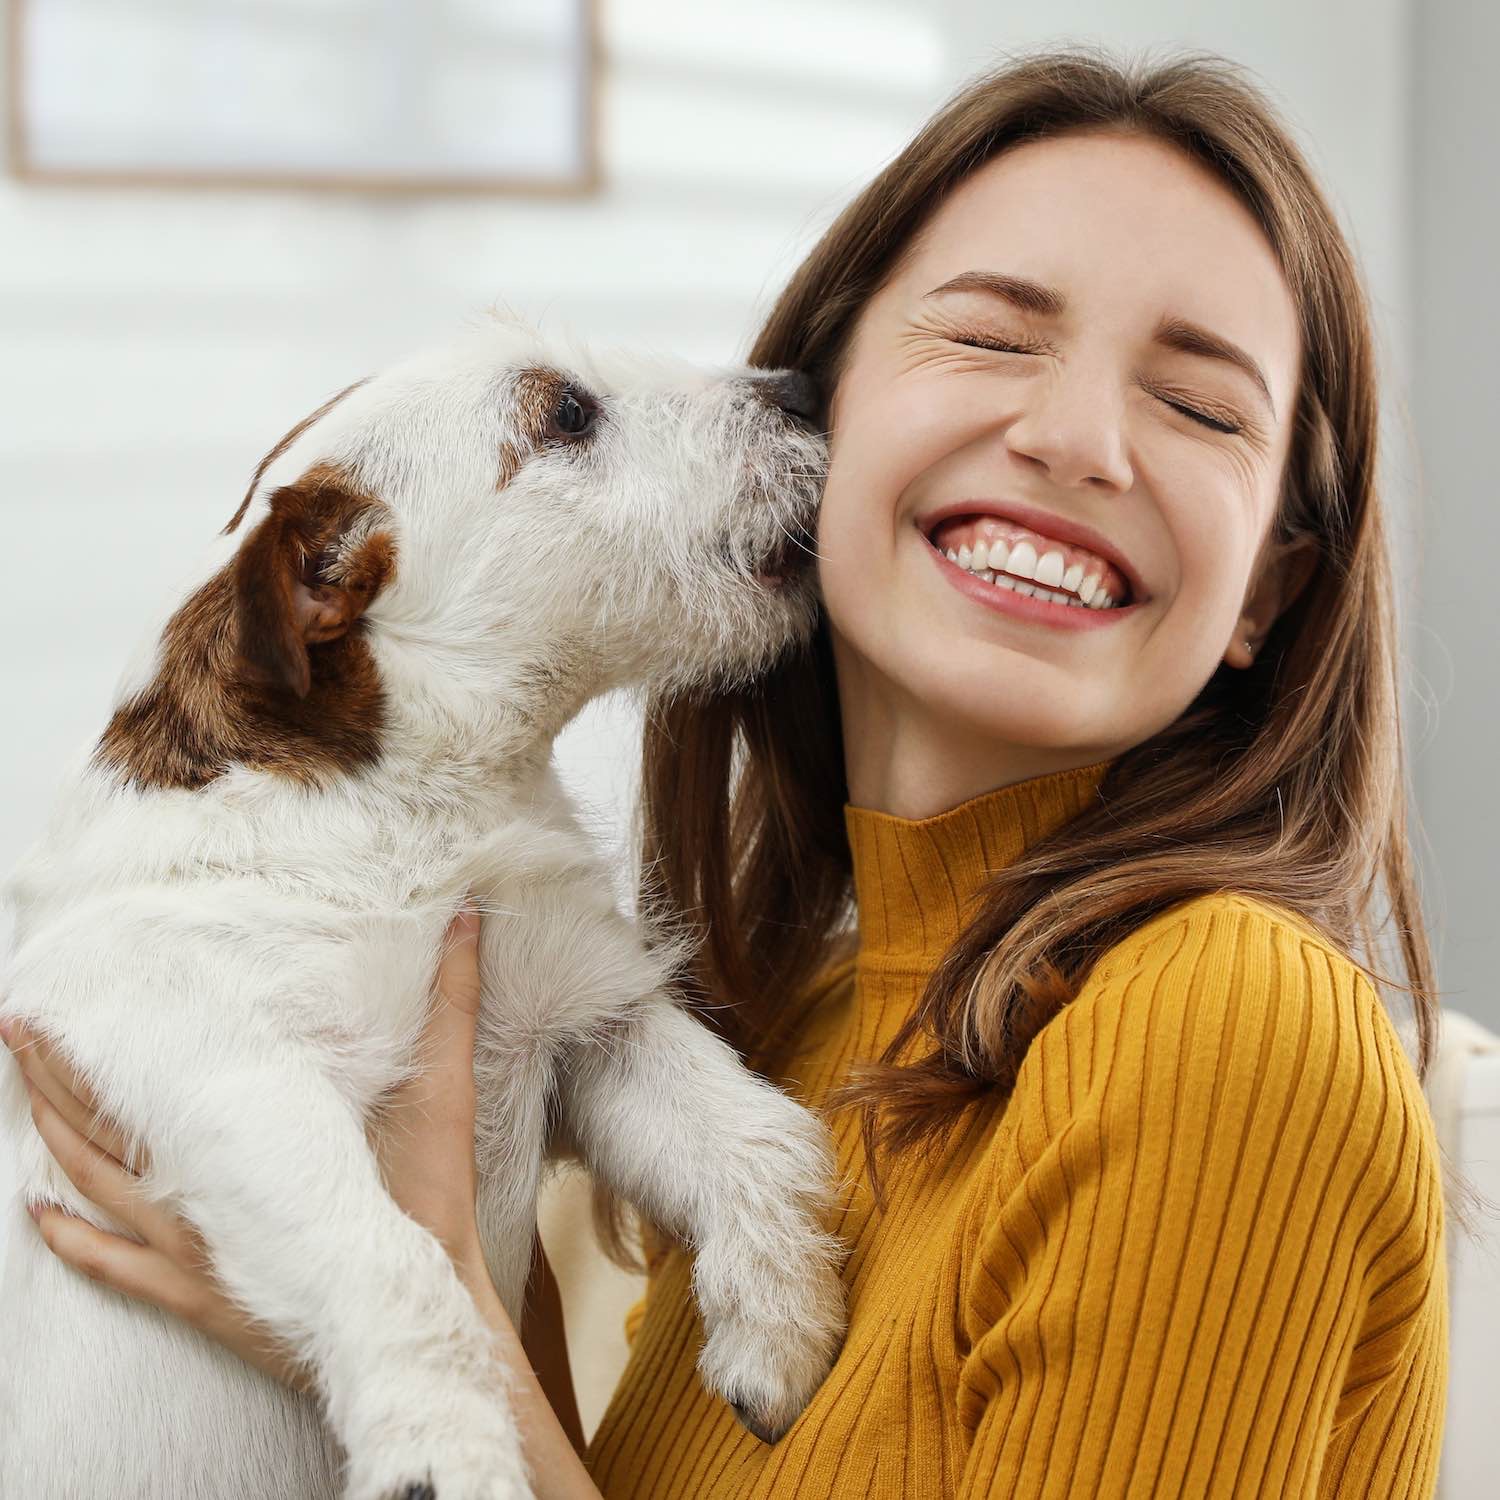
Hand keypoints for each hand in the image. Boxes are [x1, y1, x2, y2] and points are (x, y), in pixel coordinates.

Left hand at [0, 908, 503, 1394]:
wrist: (418, 1302)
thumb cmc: (425, 1195)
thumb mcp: (445, 1086)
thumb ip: (453, 1001)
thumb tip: (467, 921)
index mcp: (247, 1133)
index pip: (153, 1076)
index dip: (99, 1040)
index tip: (62, 1000)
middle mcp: (203, 1184)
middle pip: (106, 1124)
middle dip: (55, 1074)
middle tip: (16, 1029)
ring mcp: (190, 1242)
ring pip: (96, 1186)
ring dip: (52, 1139)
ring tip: (22, 1093)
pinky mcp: (194, 1290)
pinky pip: (112, 1265)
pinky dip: (69, 1239)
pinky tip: (36, 1216)